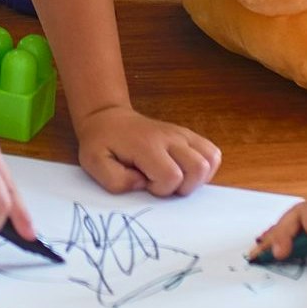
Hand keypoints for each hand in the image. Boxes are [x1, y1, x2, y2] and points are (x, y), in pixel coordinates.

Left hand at [77, 105, 221, 196]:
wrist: (108, 118)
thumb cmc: (101, 143)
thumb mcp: (94, 163)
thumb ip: (115, 181)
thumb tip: (143, 184)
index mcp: (147, 145)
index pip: (171, 176)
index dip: (161, 189)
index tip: (145, 183)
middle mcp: (170, 137)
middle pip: (199, 167)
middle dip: (184, 187)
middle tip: (163, 184)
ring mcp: (182, 134)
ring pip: (211, 158)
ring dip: (197, 178)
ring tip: (176, 179)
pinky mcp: (188, 135)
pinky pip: (212, 153)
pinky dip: (205, 168)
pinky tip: (185, 172)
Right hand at [250, 179, 306, 270]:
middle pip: (292, 219)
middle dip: (285, 236)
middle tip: (279, 254)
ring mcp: (298, 217)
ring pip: (282, 226)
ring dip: (270, 241)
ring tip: (257, 257)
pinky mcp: (295, 226)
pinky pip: (279, 232)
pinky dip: (268, 242)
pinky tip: (257, 253)